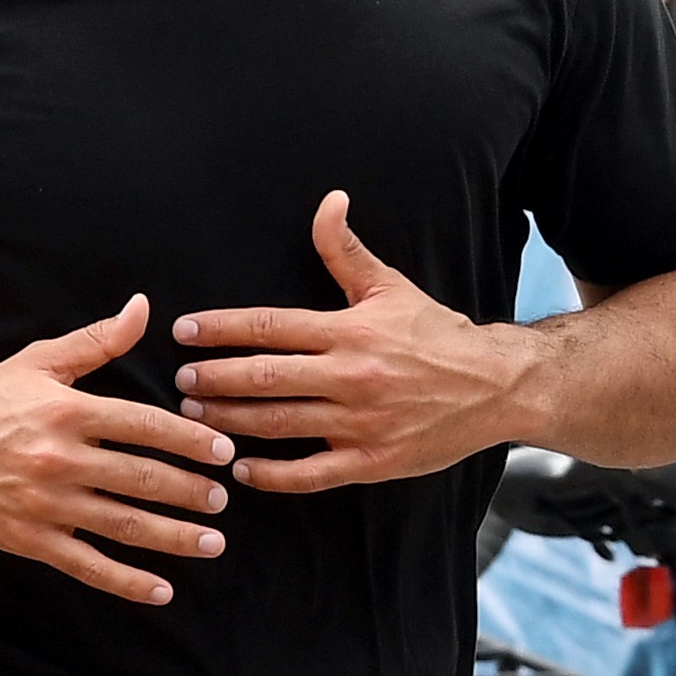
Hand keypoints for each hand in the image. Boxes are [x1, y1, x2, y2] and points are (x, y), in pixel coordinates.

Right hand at [0, 294, 236, 606]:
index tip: (223, 451)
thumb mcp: (39, 361)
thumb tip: (144, 308)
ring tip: (212, 543)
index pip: (144, 425)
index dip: (190, 439)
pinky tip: (162, 590)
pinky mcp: (29, 539)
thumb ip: (97, 340)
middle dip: (190, 491)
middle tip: (223, 499)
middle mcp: (59, 458)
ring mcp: (45, 503)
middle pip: (141, 477)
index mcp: (66, 412)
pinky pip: (87, 565)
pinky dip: (126, 582)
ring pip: (122, 524)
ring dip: (173, 537)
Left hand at [169, 191, 534, 494]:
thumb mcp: (391, 287)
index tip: (185, 331)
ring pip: (279, 424)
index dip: (221, 329)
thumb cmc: (437, 334)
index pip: (270, 326)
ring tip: (195, 419)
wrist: (495, 386)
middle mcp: (350, 376)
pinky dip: (272, 474)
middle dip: (214, 380)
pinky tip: (241, 469)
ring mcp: (360, 422)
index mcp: (350, 330)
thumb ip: (346, 251)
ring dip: (230, 422)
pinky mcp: (371, 460)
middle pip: (264, 377)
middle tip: (180, 382)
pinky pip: (310, 473)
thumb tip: (328, 201)